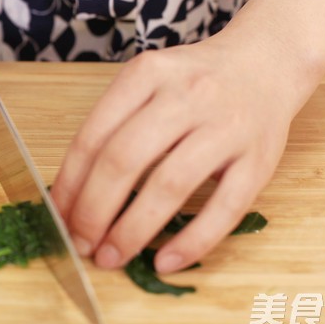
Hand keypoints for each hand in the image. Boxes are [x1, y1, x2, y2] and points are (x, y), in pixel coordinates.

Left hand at [51, 36, 305, 272]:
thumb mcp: (148, 82)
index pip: (93, 136)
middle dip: (93, 211)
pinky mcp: (260, 159)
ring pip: (170, 184)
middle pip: (124, 159)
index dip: (70, 184)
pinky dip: (192, 241)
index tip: (58, 217)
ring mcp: (226, 126)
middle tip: (80, 243)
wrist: (266, 61)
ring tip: (112, 257)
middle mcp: (186, 95)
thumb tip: (72, 193)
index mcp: (147, 74)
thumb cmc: (194, 83)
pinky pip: (224, 208)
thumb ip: (114, 125)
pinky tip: (165, 262)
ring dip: (133, 230)